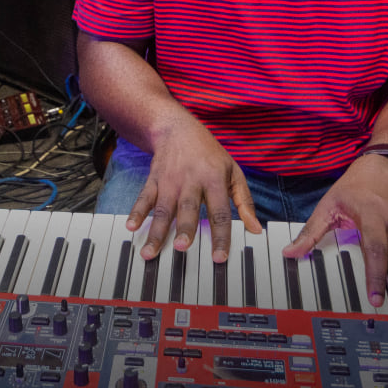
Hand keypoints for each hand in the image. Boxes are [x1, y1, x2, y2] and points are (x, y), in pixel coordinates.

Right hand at [126, 126, 260, 261]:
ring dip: (156, 231)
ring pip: (163, 209)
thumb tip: (256, 229)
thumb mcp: (234, 171)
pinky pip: (144, 198)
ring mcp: (170, 181)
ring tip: (149, 252)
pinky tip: (130, 226)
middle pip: (188, 209)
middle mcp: (191, 181)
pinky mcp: (154, 180)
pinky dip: (137, 212)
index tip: (219, 258)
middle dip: (184, 229)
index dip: (220, 236)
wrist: (177, 129)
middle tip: (181, 248)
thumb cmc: (210, 154)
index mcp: (214, 180)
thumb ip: (244, 202)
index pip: (219, 212)